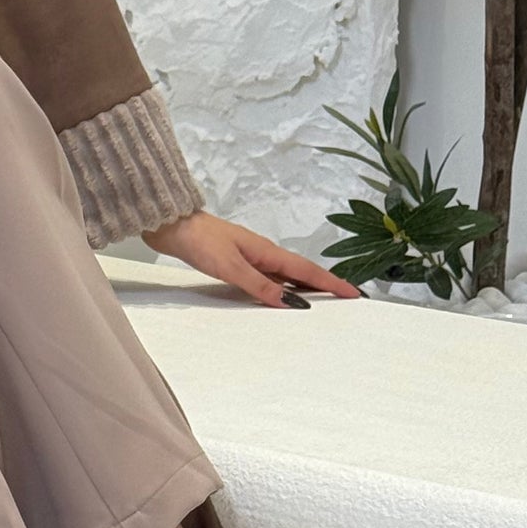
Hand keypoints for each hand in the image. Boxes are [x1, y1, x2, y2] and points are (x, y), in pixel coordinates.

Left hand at [140, 209, 361, 308]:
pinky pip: (269, 277)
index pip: (307, 271)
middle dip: (326, 286)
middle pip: (301, 273)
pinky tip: (280, 296)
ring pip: (286, 275)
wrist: (172, 225)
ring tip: (323, 303)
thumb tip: (291, 303)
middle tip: (347, 300)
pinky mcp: (238, 261)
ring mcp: (251, 256)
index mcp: (267, 252)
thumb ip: (259, 285)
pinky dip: (282, 288)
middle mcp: (264, 253)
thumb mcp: (231, 267)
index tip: (354, 294)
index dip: (331, 283)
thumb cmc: (199, 241)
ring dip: (305, 288)